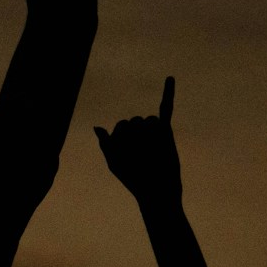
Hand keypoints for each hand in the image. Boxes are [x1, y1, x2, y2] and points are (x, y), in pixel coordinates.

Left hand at [95, 75, 180, 204]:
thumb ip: (106, 145)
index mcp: (122, 136)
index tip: (128, 156)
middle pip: (135, 121)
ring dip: (150, 136)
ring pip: (149, 121)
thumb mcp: (114, 163)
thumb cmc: (134, 179)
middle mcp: (137, 130)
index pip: (121, 125)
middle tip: (142, 156)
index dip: (125, 140)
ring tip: (152, 152)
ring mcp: (151, 130)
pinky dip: (168, 92)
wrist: (157, 188)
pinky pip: (166, 109)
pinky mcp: (166, 131)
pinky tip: (169, 78)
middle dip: (138, 138)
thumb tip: (97, 127)